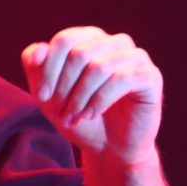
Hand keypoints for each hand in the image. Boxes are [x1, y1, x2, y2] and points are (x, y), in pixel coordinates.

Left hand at [22, 27, 163, 163]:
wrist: (108, 146)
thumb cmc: (77, 114)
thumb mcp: (48, 93)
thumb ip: (36, 66)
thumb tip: (38, 49)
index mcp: (91, 39)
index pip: (65, 40)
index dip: (49, 69)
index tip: (42, 96)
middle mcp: (115, 42)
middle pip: (80, 53)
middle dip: (65, 87)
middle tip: (61, 113)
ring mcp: (136, 57)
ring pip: (99, 67)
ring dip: (80, 98)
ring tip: (74, 118)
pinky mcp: (150, 76)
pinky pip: (122, 80)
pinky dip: (100, 101)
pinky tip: (91, 115)